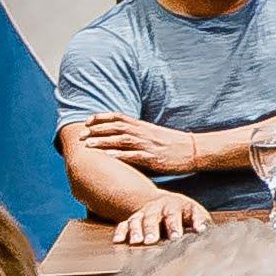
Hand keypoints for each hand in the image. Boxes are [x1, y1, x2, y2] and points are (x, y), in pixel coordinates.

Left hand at [76, 113, 210, 174]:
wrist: (194, 150)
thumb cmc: (173, 144)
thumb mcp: (154, 133)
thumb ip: (138, 133)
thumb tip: (120, 136)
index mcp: (143, 126)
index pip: (118, 117)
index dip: (101, 117)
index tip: (88, 121)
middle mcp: (144, 133)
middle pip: (116, 127)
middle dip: (97, 130)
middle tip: (81, 135)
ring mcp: (149, 146)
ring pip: (122, 140)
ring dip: (103, 142)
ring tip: (88, 144)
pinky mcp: (154, 159)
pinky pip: (135, 156)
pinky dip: (120, 155)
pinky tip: (108, 157)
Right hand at [109, 189, 209, 247]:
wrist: (164, 201)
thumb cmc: (185, 213)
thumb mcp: (197, 215)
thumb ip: (203, 224)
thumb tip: (211, 236)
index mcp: (181, 205)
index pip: (188, 213)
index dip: (193, 222)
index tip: (192, 233)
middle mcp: (161, 206)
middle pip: (158, 216)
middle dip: (156, 228)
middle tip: (154, 240)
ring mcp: (146, 211)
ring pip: (140, 219)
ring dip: (138, 230)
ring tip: (138, 242)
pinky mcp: (134, 217)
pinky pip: (124, 223)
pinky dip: (121, 231)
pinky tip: (118, 241)